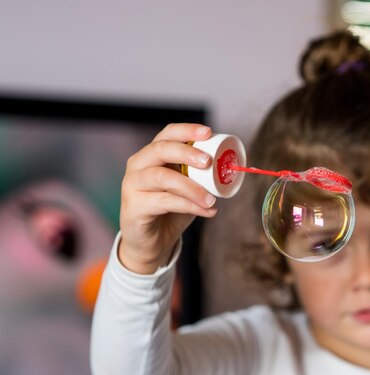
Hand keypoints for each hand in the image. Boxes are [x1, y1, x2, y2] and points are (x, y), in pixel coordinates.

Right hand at [119, 123, 216, 273]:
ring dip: (191, 187)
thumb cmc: (172, 210)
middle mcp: (138, 165)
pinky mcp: (133, 207)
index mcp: (152, 155)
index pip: (167, 134)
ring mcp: (132, 185)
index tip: (208, 132)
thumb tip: (230, 167)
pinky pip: (163, 202)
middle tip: (208, 162)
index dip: (187, 130)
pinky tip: (206, 211)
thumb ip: (201, 176)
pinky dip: (189, 206)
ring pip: (162, 177)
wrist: (153, 242)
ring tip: (212, 199)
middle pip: (160, 150)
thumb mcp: (188, 188)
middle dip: (186, 152)